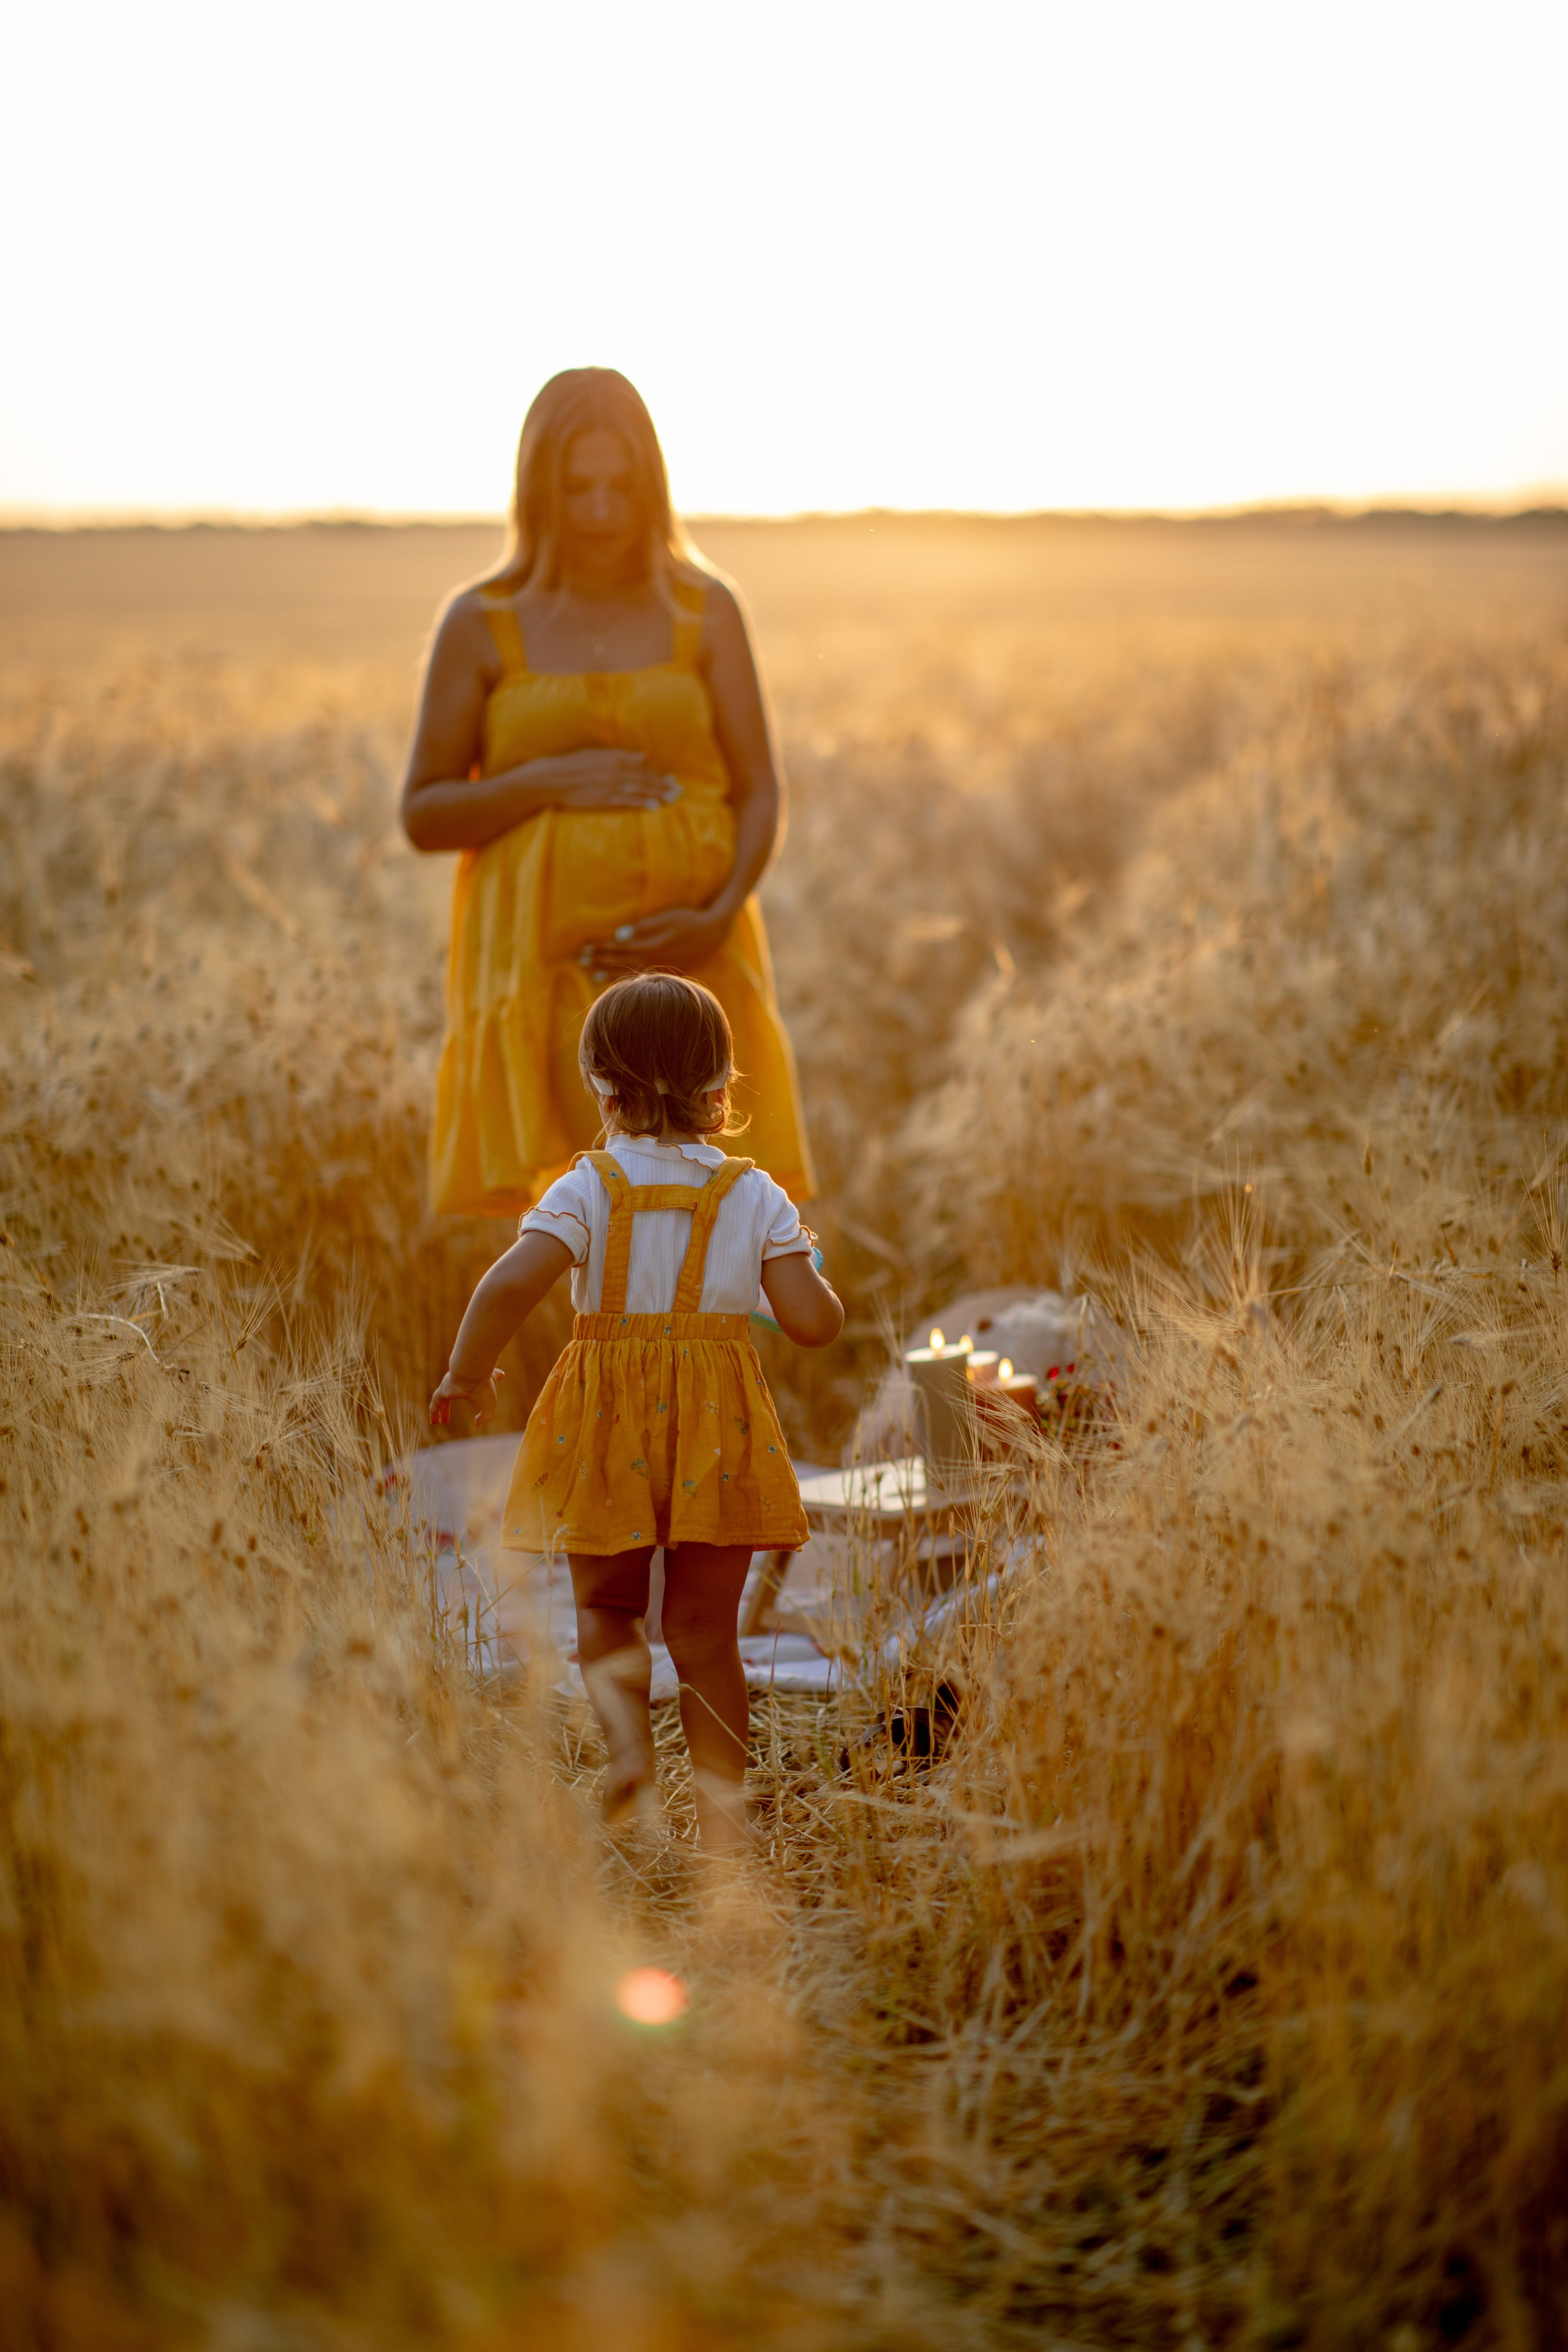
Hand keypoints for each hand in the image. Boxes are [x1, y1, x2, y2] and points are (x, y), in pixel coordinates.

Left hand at [429, 1365, 502, 1427]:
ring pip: (443, 1399)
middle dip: (450, 1406)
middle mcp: (460, 1382)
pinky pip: (436, 1403)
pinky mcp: (443, 1389)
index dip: (478, 1396)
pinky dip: (435, 1412)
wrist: (472, 1371)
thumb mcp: (488, 1405)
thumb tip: (477, 1424)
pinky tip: (434, 1423)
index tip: (479, 1397)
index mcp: (473, 1383)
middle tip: (448, 1417)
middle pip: (454, 1394)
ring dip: (444, 1410)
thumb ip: (486, 1417)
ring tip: (443, 1421)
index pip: (476, 1387)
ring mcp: (450, 1384)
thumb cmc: (483, 1386)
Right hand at [545, 748, 683, 813]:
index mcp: (614, 756)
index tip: (669, 778)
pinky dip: (643, 802)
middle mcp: (616, 769)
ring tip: (671, 798)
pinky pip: (628, 800)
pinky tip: (654, 806)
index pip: (642, 766)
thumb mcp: (596, 752)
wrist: (552, 778)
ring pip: (640, 789)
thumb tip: (642, 756)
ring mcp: (611, 784)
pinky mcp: (605, 798)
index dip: (657, 774)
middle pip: (645, 778)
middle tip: (677, 790)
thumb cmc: (571, 762)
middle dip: (663, 784)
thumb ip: (620, 754)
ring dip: (658, 794)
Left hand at [580, 902, 736, 977]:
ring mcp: (659, 967)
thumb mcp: (667, 918)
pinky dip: (625, 979)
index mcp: (649, 944)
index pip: (617, 946)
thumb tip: (618, 936)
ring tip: (591, 974)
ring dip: (608, 972)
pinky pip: (640, 977)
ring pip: (628, 971)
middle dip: (598, 959)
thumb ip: (643, 927)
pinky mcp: (666, 970)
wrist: (714, 933)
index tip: (582, 947)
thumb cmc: (689, 920)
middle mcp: (652, 959)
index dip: (599, 946)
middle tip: (579, 961)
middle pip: (619, 960)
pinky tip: (617, 981)